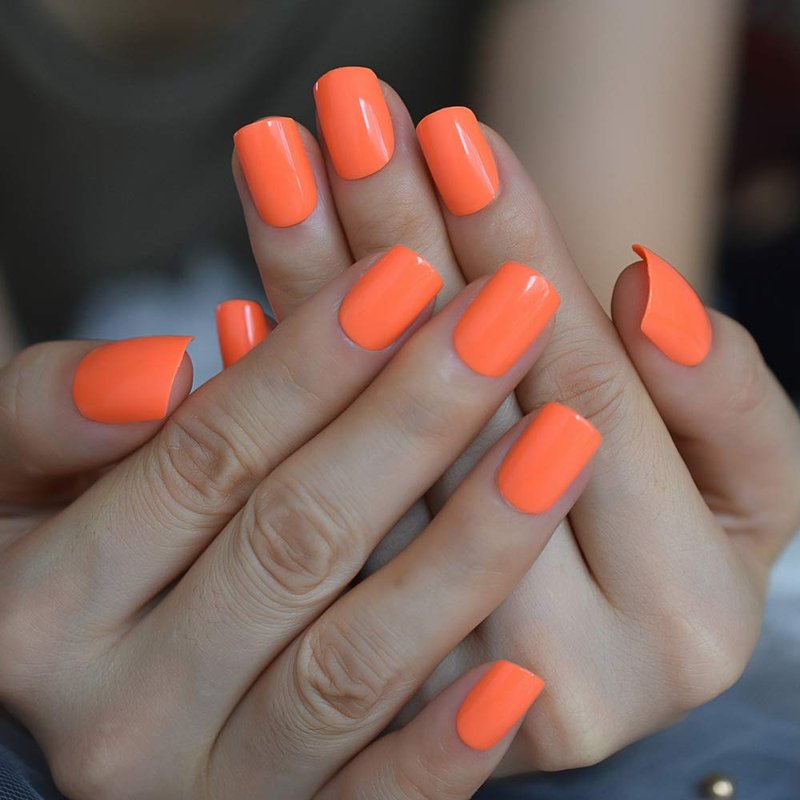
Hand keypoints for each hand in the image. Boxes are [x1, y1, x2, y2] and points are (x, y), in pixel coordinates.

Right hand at [0, 245, 594, 796]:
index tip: (409, 271)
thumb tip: (155, 371)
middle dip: (416, 416)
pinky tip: (519, 679)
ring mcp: (205, 790)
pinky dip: (442, 752)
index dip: (311, 360)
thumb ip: (49, 417)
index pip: (206, 456)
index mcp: (43, 605)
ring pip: (352, 664)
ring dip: (468, 547)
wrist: (75, 699)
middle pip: (296, 540)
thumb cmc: (57, 558)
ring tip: (567, 435)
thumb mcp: (13, 477)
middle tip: (511, 311)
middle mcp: (118, 711)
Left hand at [234, 67, 799, 771]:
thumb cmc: (682, 524)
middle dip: (402, 248)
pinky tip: (237, 309)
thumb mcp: (751, 472)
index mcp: (687, 618)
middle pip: (463, 422)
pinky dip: (275, 415)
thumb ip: (723, 396)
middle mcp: (570, 676)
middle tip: (349, 117)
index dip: (518, 259)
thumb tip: (643, 292)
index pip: (587, 401)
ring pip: (368, 471)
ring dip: (318, 300)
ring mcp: (455, 692)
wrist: (609, 613)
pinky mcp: (374, 692)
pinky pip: (316, 539)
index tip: (453, 134)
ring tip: (282, 165)